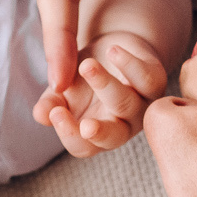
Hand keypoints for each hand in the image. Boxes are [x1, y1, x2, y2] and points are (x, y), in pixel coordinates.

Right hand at [30, 30, 166, 156]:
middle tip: (86, 126)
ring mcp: (140, 105)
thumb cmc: (80, 76)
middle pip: (112, 137)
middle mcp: (120, 125)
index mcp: (94, 134)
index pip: (83, 146)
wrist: (109, 50)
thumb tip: (41, 115)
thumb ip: (51, 101)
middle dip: (99, 132)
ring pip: (126, 104)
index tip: (55, 113)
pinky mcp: (155, 82)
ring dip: (104, 85)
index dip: (70, 134)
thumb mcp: (60, 88)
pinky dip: (129, 65)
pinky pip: (147, 79)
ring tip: (86, 66)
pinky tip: (112, 51)